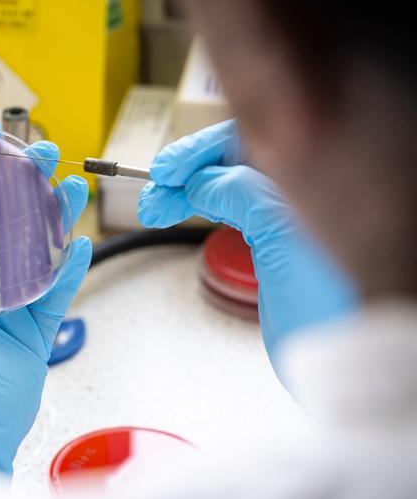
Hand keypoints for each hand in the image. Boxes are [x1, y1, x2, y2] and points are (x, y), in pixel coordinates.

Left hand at [0, 119, 91, 473]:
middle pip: (5, 219)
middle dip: (27, 182)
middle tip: (45, 149)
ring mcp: (4, 308)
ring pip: (37, 250)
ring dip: (57, 215)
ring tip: (74, 183)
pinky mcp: (32, 334)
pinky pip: (57, 295)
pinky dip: (70, 268)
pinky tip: (81, 240)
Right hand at [138, 120, 356, 371]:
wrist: (346, 360)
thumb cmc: (335, 306)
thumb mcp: (281, 238)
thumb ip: (242, 194)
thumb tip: (202, 179)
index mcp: (317, 177)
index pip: (251, 139)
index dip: (202, 150)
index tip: (166, 170)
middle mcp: (305, 188)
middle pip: (235, 159)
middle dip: (187, 173)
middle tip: (153, 196)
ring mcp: (291, 212)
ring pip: (228, 183)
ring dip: (187, 190)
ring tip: (155, 209)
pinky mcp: (279, 237)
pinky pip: (234, 205)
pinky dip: (203, 205)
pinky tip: (182, 210)